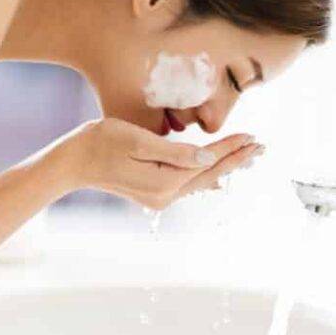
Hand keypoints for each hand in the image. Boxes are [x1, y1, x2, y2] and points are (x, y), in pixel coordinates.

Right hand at [57, 117, 263, 210]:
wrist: (73, 161)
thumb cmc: (102, 142)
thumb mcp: (139, 140)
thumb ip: (175, 152)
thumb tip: (208, 158)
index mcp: (165, 182)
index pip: (208, 161)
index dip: (231, 148)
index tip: (253, 136)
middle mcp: (165, 195)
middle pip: (210, 175)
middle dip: (236, 160)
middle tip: (262, 147)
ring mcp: (158, 197)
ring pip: (201, 181)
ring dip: (225, 167)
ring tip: (247, 156)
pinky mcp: (152, 193)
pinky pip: (187, 184)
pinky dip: (206, 175)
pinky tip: (217, 175)